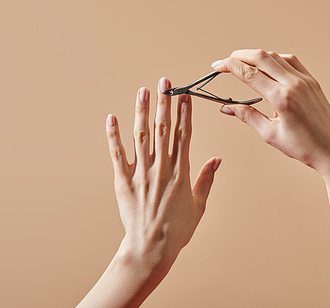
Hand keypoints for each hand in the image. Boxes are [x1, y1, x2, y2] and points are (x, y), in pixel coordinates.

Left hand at [77, 79, 220, 307]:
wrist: (151, 248)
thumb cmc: (178, 230)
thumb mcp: (199, 205)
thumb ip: (206, 179)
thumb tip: (217, 159)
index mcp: (181, 172)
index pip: (184, 134)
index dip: (184, 112)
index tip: (184, 95)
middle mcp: (161, 167)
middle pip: (163, 128)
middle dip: (164, 103)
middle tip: (165, 82)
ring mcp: (141, 172)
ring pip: (141, 136)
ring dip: (142, 111)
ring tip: (143, 90)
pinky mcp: (123, 180)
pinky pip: (117, 154)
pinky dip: (114, 136)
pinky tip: (112, 118)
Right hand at [212, 49, 329, 176]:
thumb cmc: (304, 146)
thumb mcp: (270, 134)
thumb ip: (247, 116)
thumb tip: (227, 108)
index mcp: (282, 98)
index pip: (249, 74)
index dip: (229, 66)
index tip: (217, 66)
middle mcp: (294, 84)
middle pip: (261, 57)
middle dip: (239, 56)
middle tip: (225, 62)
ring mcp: (305, 80)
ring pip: (275, 56)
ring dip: (256, 56)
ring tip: (243, 63)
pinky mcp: (312, 81)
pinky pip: (291, 61)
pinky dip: (274, 59)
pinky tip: (267, 66)